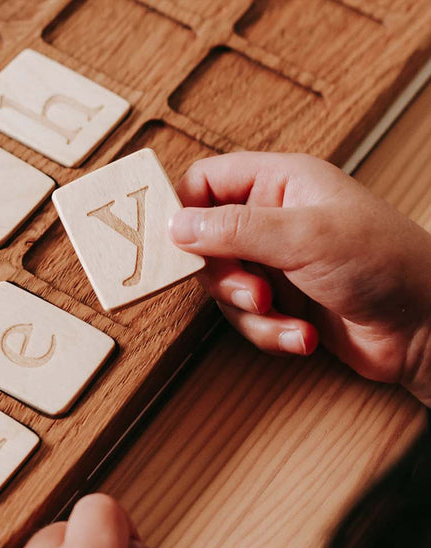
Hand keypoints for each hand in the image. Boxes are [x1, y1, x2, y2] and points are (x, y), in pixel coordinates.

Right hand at [168, 152, 430, 403]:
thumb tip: (177, 224)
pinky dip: (269, 332)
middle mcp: (275, 218)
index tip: (172, 243)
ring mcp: (277, 262)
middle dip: (223, 276)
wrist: (429, 329)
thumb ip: (234, 228)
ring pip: (222, 286)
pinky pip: (246, 318)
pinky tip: (303, 336)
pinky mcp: (283, 302)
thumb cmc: (388, 265)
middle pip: (205, 241)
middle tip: (251, 291)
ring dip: (249, 312)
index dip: (183, 209)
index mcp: (281, 182)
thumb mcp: (305, 237)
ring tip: (282, 315)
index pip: (207, 181)